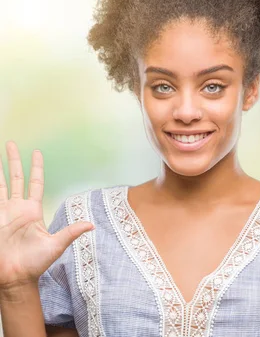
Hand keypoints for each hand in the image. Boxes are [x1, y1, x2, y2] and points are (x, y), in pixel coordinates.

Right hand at [0, 141, 93, 291]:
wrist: (16, 276)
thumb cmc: (36, 263)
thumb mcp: (56, 245)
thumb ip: (71, 232)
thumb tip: (92, 225)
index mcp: (33, 210)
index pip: (35, 183)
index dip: (36, 168)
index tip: (36, 152)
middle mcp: (17, 208)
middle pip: (15, 178)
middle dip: (13, 160)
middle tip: (11, 143)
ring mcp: (3, 213)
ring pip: (0, 185)